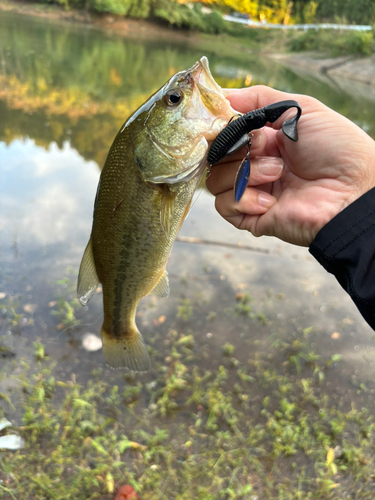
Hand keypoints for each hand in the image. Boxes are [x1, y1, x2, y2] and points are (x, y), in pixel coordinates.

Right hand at [206, 86, 374, 246]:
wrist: (353, 190)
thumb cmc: (336, 148)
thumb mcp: (299, 108)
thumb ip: (259, 99)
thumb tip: (222, 96)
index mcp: (263, 141)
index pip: (222, 133)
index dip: (220, 127)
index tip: (223, 121)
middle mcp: (253, 165)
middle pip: (215, 156)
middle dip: (237, 147)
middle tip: (263, 146)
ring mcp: (252, 191)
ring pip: (215, 180)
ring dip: (245, 173)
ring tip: (277, 173)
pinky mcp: (251, 217)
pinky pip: (224, 206)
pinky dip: (244, 199)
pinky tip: (272, 200)